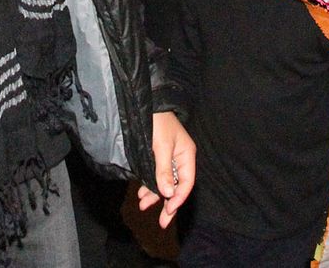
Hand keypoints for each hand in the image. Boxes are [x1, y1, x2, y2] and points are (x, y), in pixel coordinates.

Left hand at [136, 110, 194, 227]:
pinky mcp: (158, 157)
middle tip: (162, 223)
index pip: (187, 182)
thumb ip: (164, 171)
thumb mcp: (160, 147)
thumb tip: (169, 194)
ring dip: (154, 195)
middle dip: (169, 204)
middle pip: (177, 186)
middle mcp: (180, 158)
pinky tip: (141, 193)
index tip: (168, 210)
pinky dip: (150, 185)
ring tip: (142, 205)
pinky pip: (156, 176)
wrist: (145, 104)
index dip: (179, 198)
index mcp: (186, 155)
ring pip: (165, 183)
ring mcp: (169, 158)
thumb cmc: (157, 123)